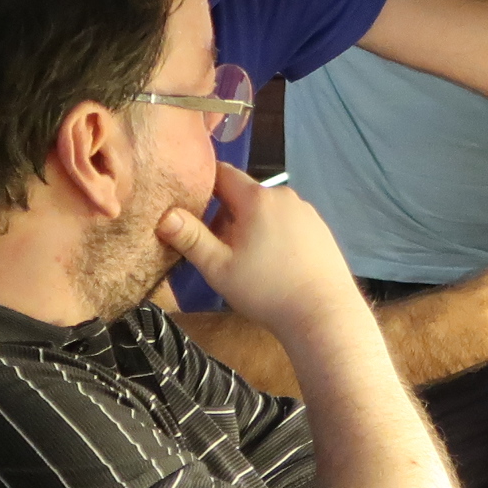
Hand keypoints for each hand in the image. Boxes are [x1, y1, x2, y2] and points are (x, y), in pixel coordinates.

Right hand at [155, 164, 369, 344]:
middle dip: (224, 212)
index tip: (186, 202)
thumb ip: (190, 238)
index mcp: (257, 198)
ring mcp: (306, 212)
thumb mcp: (219, 268)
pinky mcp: (320, 230)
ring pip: (266, 210)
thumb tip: (164, 215)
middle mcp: (284, 196)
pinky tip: (272, 264)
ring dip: (249, 225)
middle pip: (244, 194)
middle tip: (212, 244)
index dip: (201, 184)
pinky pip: (287, 222)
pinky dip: (273, 234)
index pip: (222, 173)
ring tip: (242, 258)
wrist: (323, 314)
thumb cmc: (266, 290)